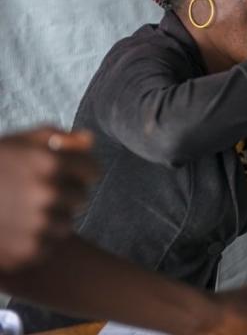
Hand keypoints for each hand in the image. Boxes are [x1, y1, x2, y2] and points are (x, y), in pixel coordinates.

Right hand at [0, 127, 97, 271]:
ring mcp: (38, 224)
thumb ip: (57, 138)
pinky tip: (13, 228)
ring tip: (22, 210)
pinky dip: (35, 239)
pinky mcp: (29, 250)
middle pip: (81, 197)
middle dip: (65, 193)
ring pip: (66, 223)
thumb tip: (89, 140)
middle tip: (36, 192)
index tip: (66, 172)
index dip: (80, 170)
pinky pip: (48, 245)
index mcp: (49, 163)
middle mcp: (47, 193)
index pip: (92, 170)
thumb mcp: (19, 142)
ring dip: (51, 218)